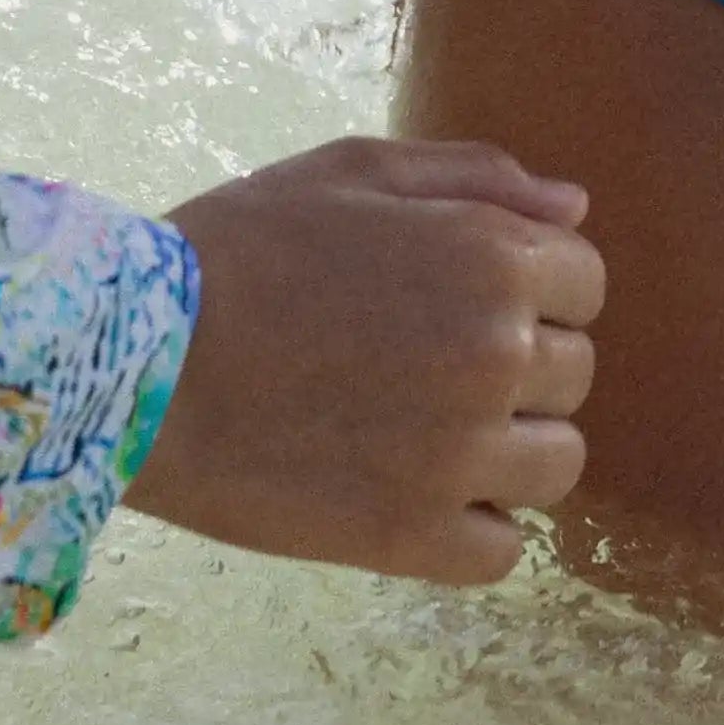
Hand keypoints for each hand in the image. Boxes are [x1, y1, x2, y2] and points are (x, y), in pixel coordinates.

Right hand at [121, 133, 602, 584]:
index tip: (464, 299)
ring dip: (512, 452)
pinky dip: (476, 530)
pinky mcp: (408, 539)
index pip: (585, 284)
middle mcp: (495, 356)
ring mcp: (457, 455)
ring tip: (433, 435)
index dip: (533, 287)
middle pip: (573, 374)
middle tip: (429, 364)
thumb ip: (479, 179)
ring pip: (557, 467)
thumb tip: (575, 211)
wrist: (137, 361)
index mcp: (492, 258)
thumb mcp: (358, 172)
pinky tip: (419, 497)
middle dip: (521, 366)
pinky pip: (502, 552)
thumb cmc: (242, 248)